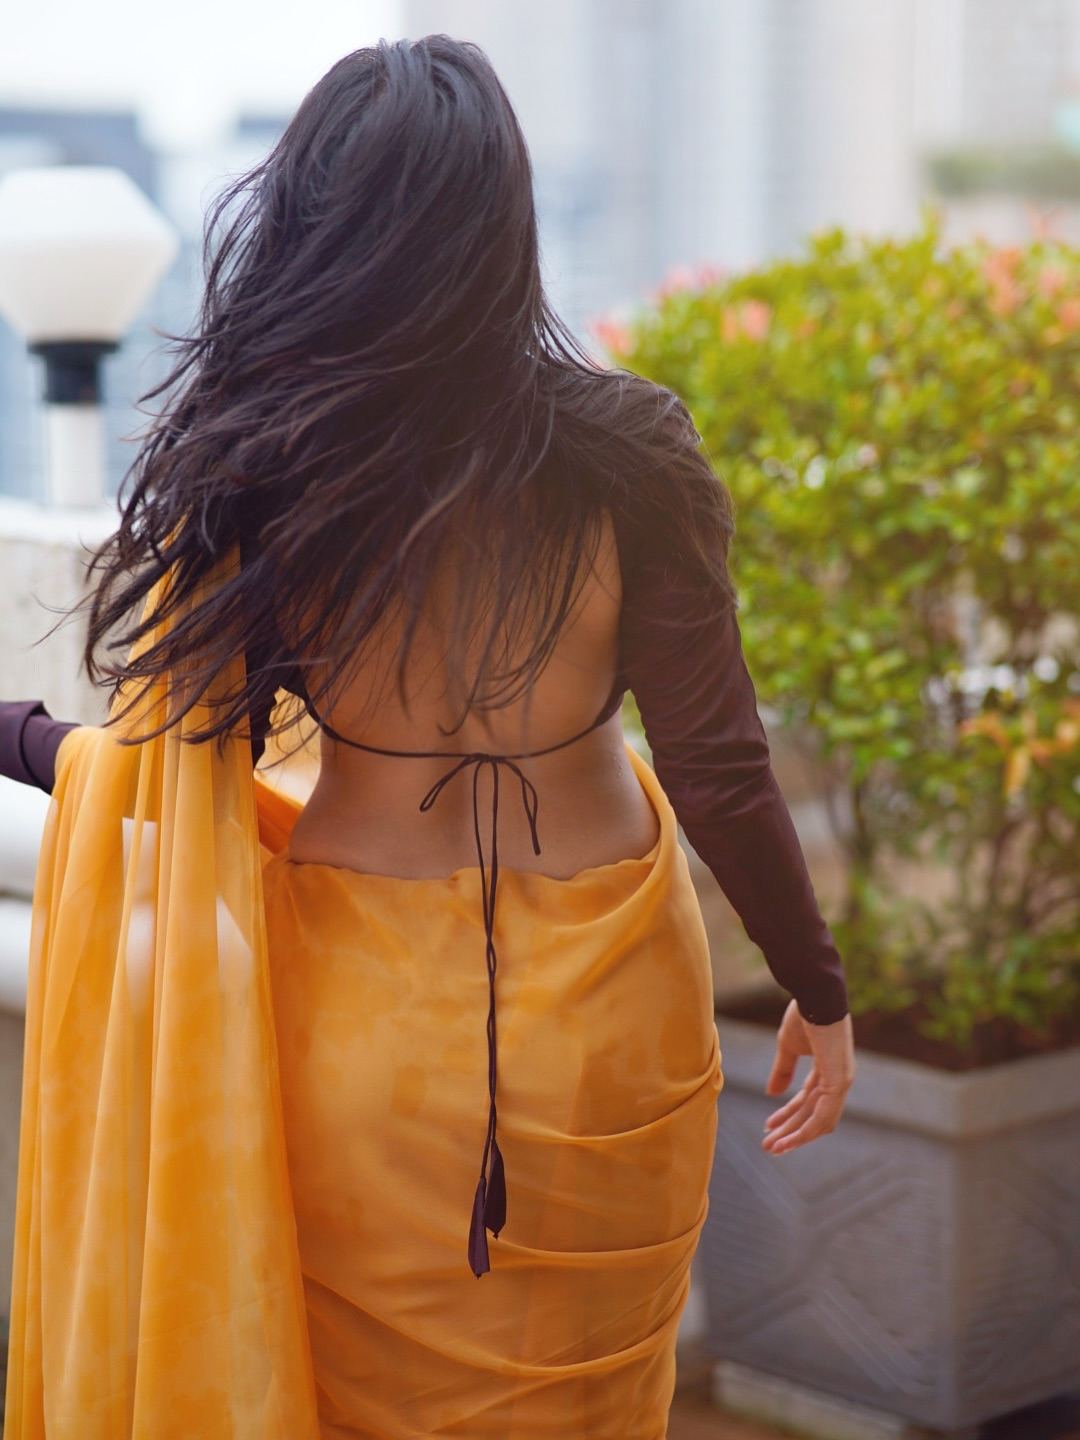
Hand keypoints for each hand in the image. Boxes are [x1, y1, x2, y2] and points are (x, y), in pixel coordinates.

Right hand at [761, 999, 854, 1154]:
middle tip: (768, 1147)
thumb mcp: (788, 1047)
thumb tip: (772, 1094)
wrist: (814, 996)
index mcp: (828, 1071)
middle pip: (813, 1115)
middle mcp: (838, 1080)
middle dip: (790, 1133)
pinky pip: (823, 1115)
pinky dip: (805, 1131)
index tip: (768, 1127)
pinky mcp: (839, 1082)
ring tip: (772, 1148)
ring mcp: (841, 1082)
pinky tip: (788, 1139)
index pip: (808, 1101)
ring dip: (795, 1137)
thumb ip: (783, 1071)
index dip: (788, 1116)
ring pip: (818, 1121)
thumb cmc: (804, 1014)